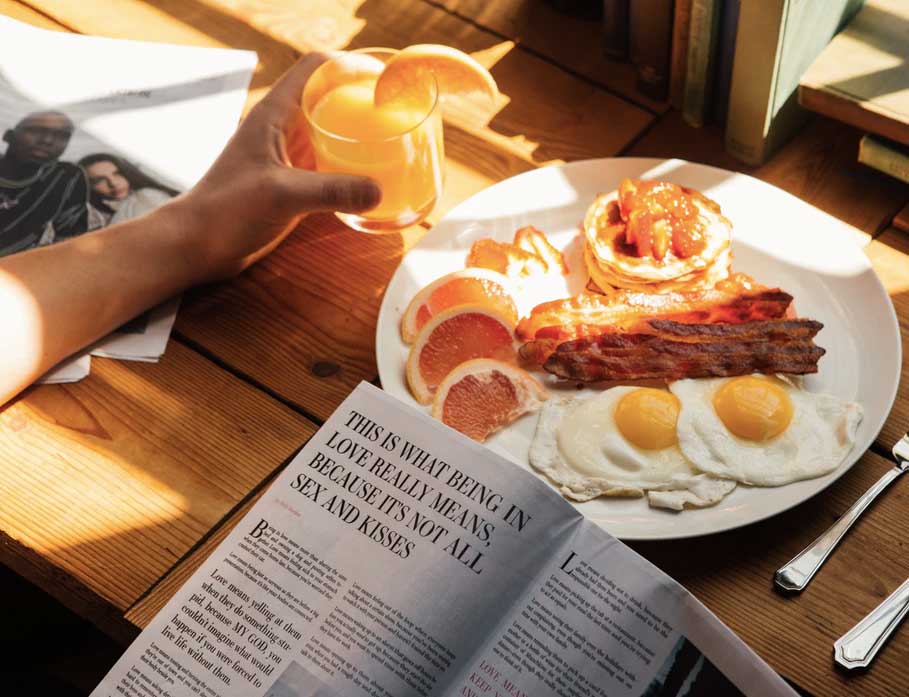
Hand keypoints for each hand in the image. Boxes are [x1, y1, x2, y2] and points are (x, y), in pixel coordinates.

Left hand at [177, 53, 381, 279]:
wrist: (199, 245)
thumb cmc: (226, 210)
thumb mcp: (282, 194)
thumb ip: (330, 190)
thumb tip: (377, 190)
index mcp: (274, 114)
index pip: (315, 69)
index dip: (348, 67)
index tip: (381, 82)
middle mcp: (283, 129)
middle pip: (328, 99)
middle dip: (360, 102)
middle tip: (397, 115)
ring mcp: (287, 156)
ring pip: (330, 133)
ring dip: (357, 136)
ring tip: (391, 144)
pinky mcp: (291, 183)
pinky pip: (328, 165)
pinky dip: (350, 168)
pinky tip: (370, 180)